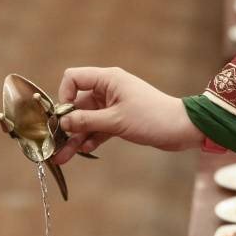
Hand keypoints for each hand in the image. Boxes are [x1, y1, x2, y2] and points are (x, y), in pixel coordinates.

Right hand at [51, 67, 203, 162]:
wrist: (182, 129)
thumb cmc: (152, 118)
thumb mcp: (116, 121)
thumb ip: (86, 121)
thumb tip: (62, 122)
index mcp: (108, 80)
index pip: (74, 78)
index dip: (64, 95)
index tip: (64, 116)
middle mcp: (109, 89)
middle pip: (78, 104)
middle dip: (67, 125)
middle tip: (54, 145)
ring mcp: (114, 104)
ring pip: (87, 119)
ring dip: (76, 136)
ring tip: (63, 157)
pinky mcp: (120, 119)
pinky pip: (99, 127)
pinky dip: (92, 137)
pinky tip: (85, 150)